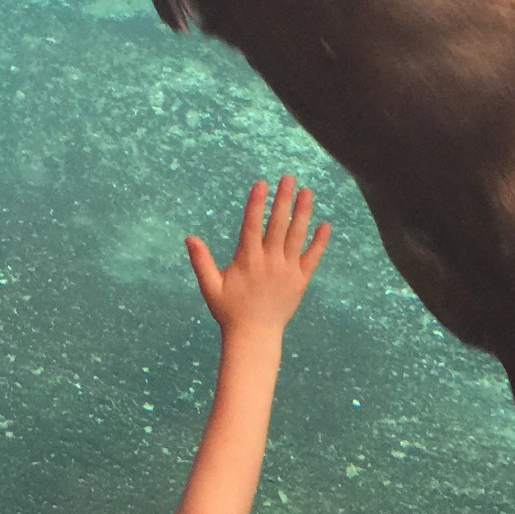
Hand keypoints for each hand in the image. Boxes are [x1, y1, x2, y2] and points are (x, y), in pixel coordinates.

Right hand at [185, 176, 329, 333]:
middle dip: (283, 199)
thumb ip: (201, 261)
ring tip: (307, 192)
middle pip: (278, 224)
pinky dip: (319, 242)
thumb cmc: (229, 311)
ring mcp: (287, 271)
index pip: (252, 224)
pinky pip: (312, 258)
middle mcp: (269, 262)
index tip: (261, 183)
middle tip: (288, 178)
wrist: (254, 335)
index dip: (257, 203)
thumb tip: (189, 238)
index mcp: (247, 260)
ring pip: (297, 236)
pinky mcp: (300, 281)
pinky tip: (325, 225)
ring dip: (303, 212)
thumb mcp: (210, 286)